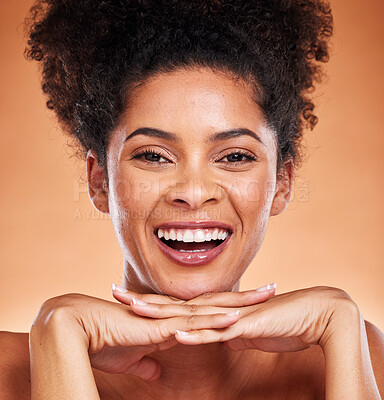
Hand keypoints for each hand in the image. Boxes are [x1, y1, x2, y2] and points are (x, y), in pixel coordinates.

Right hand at [33, 287, 274, 380]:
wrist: (81, 330)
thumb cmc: (106, 342)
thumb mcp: (135, 358)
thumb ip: (150, 362)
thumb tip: (158, 372)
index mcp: (173, 319)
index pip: (209, 310)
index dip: (232, 305)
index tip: (253, 303)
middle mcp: (176, 314)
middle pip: (218, 303)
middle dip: (246, 297)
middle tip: (272, 289)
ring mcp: (171, 318)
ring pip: (213, 308)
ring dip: (241, 302)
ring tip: (267, 295)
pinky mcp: (162, 327)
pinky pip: (193, 323)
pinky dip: (215, 319)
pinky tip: (236, 316)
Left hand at [122, 286, 355, 352]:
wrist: (310, 314)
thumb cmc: (278, 322)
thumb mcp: (247, 331)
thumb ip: (231, 331)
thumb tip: (222, 335)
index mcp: (214, 311)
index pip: (176, 308)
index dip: (150, 304)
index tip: (126, 301)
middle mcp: (216, 308)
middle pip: (173, 305)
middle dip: (143, 300)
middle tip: (114, 293)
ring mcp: (228, 315)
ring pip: (188, 314)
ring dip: (161, 312)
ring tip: (132, 308)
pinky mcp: (244, 326)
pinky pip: (217, 332)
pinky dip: (196, 334)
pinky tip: (176, 334)